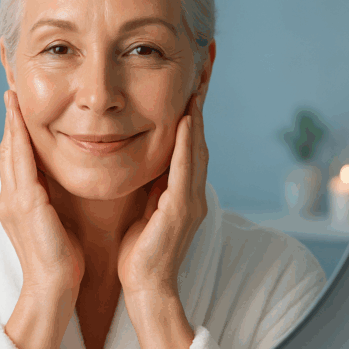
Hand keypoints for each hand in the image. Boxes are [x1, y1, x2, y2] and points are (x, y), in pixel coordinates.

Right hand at [0, 90, 84, 297]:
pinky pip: (21, 164)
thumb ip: (50, 201)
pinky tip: (21, 122)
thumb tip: (57, 185)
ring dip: (11, 124)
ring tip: (12, 99)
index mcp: (18, 203)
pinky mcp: (25, 204)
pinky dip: (20, 140)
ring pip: (10, 152)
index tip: (18, 110)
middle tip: (10, 94)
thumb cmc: (61, 259)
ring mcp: (14, 201)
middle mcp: (10, 199)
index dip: (16, 134)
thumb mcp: (54, 222)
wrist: (54, 287)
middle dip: (9, 122)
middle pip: (8, 151)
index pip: (16, 160)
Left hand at [117, 92, 208, 297]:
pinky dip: (186, 144)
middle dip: (202, 98)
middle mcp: (193, 190)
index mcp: (182, 188)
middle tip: (208, 62)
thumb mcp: (145, 206)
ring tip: (199, 81)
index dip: (192, 105)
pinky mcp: (181, 210)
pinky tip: (186, 120)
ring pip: (196, 147)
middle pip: (198, 134)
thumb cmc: (141, 249)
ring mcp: (191, 200)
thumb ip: (151, 181)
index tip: (194, 74)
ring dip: (197, 113)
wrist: (146, 286)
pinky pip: (184, 170)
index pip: (188, 138)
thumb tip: (143, 154)